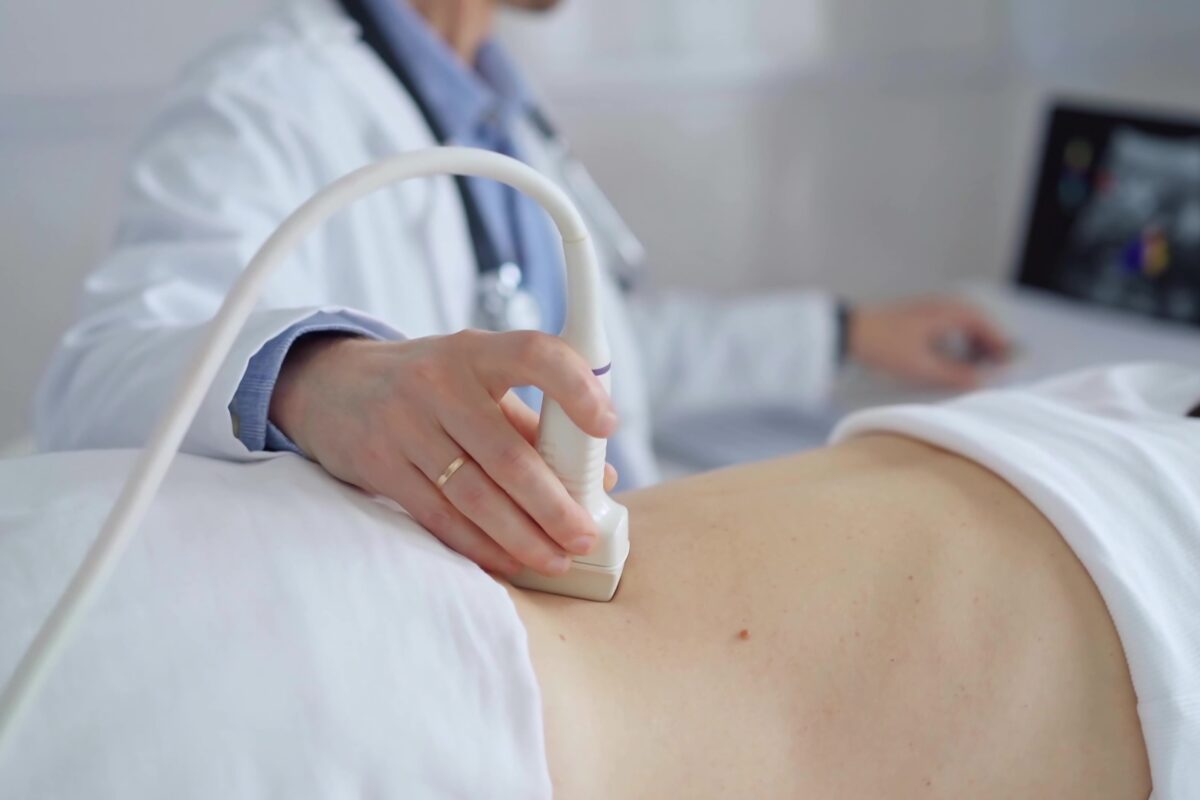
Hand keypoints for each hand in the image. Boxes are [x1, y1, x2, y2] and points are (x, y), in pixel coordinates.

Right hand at [269, 330, 619, 577]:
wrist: (332, 386)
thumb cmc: (429, 384)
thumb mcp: (477, 380)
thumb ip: (536, 424)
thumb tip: (601, 476)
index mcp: (475, 352)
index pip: (533, 355)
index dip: (576, 388)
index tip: (607, 425)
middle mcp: (438, 384)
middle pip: (508, 455)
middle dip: (554, 504)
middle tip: (584, 533)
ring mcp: (404, 426)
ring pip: (474, 495)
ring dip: (522, 536)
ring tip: (557, 558)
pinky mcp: (380, 466)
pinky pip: (439, 517)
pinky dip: (480, 545)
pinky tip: (510, 561)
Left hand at [848, 297, 1010, 389]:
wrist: (848, 332)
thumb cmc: (884, 346)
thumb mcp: (923, 366)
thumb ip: (955, 375)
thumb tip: (982, 382)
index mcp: (949, 312)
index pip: (986, 325)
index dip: (1001, 345)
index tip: (1010, 365)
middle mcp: (942, 305)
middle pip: (978, 322)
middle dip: (990, 345)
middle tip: (997, 368)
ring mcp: (930, 309)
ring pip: (963, 324)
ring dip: (974, 344)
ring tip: (977, 368)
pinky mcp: (918, 317)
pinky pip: (949, 326)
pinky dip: (958, 341)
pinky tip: (953, 360)